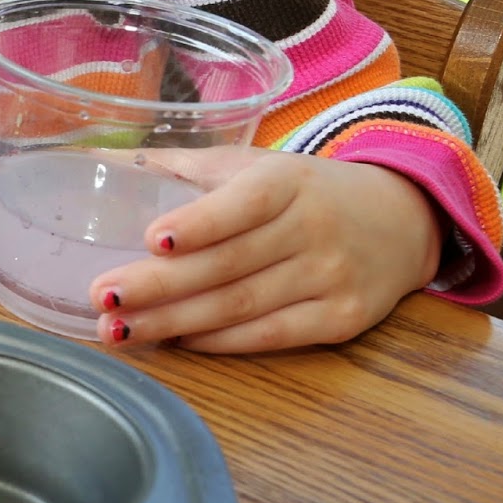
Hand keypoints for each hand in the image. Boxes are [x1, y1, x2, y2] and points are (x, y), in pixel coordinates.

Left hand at [87, 147, 443, 352]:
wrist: (401, 220)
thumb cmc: (303, 190)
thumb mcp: (254, 165)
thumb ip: (183, 165)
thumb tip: (101, 161)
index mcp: (286, 181)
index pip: (241, 204)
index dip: (198, 223)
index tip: (150, 238)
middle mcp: (313, 228)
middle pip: (228, 265)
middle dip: (159, 286)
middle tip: (102, 297)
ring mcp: (331, 278)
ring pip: (242, 306)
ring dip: (175, 322)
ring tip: (119, 330)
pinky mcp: (342, 320)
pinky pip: (272, 335)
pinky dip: (221, 341)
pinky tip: (177, 340)